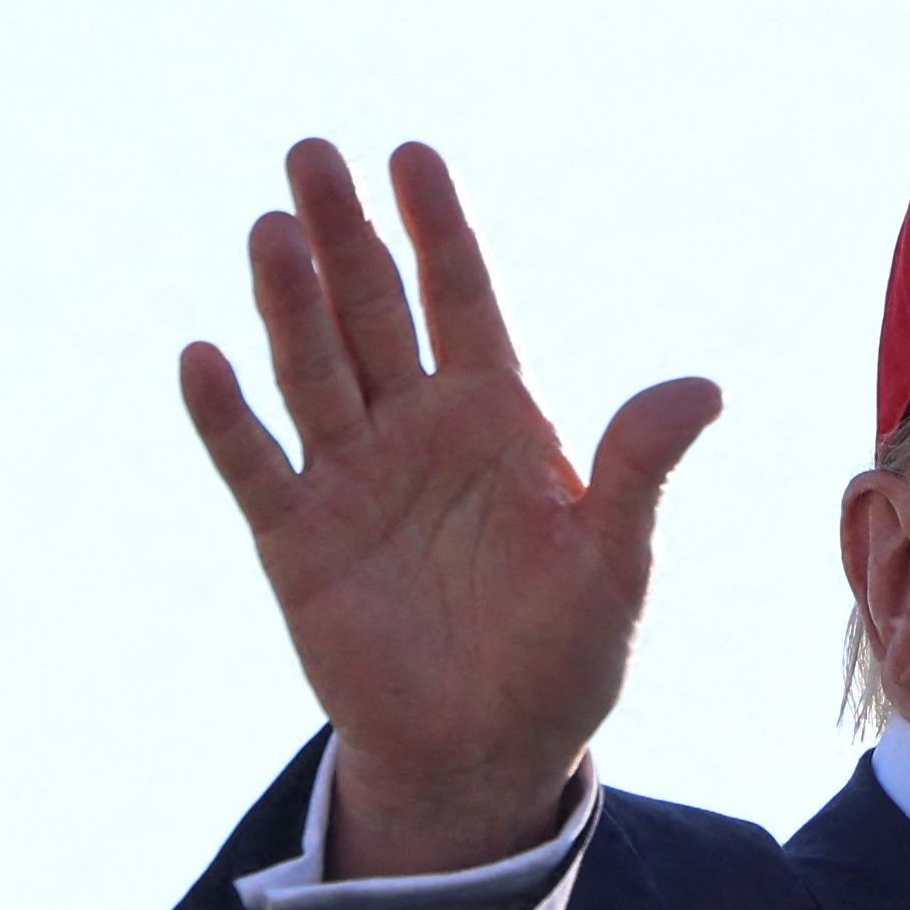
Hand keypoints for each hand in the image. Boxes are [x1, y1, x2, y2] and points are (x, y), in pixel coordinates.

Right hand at [179, 141, 723, 877]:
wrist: (487, 755)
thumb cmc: (563, 660)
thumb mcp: (615, 566)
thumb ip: (640, 471)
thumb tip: (705, 387)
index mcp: (498, 418)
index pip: (464, 300)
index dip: (439, 229)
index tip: (412, 155)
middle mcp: (416, 429)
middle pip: (373, 311)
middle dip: (345, 234)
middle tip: (314, 154)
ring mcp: (351, 478)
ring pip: (313, 369)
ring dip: (289, 302)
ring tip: (271, 230)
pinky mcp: (296, 539)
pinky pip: (255, 465)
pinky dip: (227, 417)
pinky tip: (204, 359)